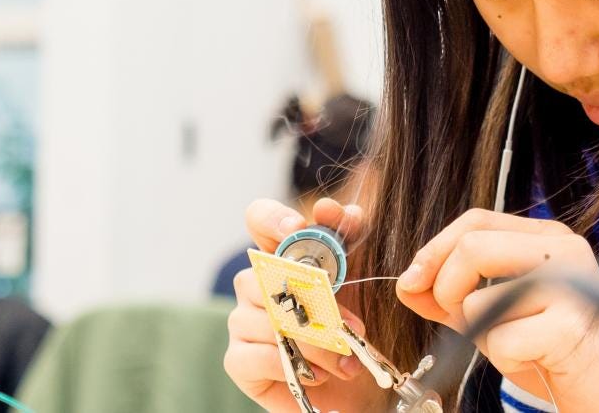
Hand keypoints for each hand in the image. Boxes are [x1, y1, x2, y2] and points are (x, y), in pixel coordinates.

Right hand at [224, 198, 380, 411]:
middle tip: (351, 327)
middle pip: (265, 275)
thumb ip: (349, 240)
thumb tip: (336, 211)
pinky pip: (259, 355)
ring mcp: (241, 321)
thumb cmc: (351, 328)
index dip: (273, 218)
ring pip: (270, 320)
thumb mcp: (360, 278)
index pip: (258, 218)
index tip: (298, 228)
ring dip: (317, 344)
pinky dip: (294, 366)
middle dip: (317, 304)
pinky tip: (317, 376)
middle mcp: (254, 284)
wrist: (354, 386)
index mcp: (280, 256)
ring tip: (345, 362)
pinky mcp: (238, 360)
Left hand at [395, 208, 598, 412]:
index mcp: (544, 238)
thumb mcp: (494, 316)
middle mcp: (562, 250)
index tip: (412, 282)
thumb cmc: (557, 351)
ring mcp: (571, 284)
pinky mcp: (573, 325)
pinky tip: (532, 360)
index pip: (474, 222)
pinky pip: (503, 338)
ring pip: (482, 294)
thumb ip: (451, 295)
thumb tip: (408, 283)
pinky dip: (504, 358)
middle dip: (444, 286)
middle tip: (451, 314)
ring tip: (508, 342)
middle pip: (472, 245)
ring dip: (477, 327)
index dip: (433, 250)